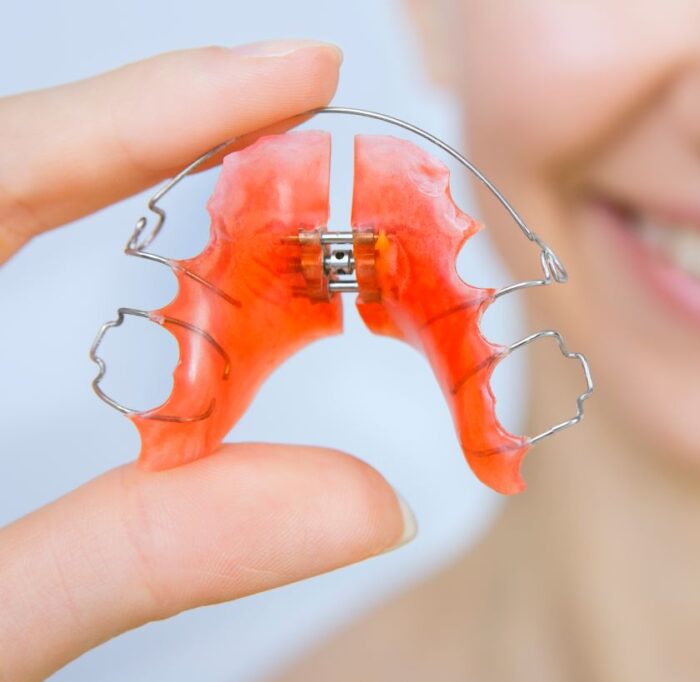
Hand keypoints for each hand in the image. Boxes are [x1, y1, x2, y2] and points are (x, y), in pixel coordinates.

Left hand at [0, 41, 415, 680]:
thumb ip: (149, 557)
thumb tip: (365, 504)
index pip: (7, 168)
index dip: (163, 105)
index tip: (298, 71)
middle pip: (5, 157)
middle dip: (156, 125)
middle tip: (292, 121)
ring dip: (113, 160)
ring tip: (244, 160)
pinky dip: (60, 203)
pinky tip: (137, 222)